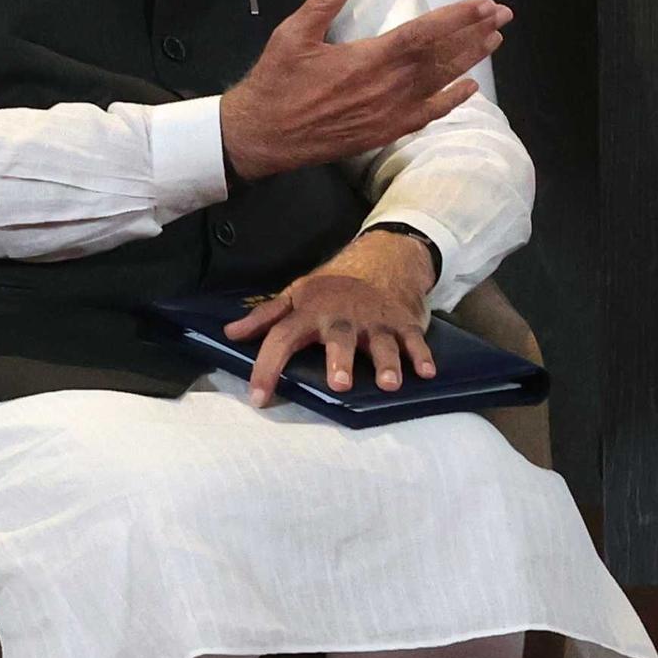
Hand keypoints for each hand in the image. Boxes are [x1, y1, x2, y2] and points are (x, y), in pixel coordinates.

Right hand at [217, 0, 510, 180]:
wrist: (262, 137)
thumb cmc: (276, 83)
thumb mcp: (294, 34)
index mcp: (368, 58)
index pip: (424, 33)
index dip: (457, 18)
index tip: (483, 5)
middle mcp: (387, 87)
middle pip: (442, 56)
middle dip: (475, 33)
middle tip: (503, 16)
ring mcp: (390, 112)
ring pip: (440, 82)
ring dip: (469, 60)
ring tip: (495, 40)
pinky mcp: (386, 131)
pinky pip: (427, 115)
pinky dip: (450, 100)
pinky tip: (470, 88)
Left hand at [225, 229, 441, 404]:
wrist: (381, 259)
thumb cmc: (332, 287)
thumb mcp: (296, 295)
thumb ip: (265, 317)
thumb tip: (231, 334)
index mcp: (310, 313)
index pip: (282, 338)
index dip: (267, 368)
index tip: (259, 398)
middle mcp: (343, 318)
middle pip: (339, 339)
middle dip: (340, 360)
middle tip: (339, 383)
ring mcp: (376, 322)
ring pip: (381, 343)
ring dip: (386, 363)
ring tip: (388, 384)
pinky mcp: (403, 323)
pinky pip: (415, 341)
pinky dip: (422, 356)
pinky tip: (426, 373)